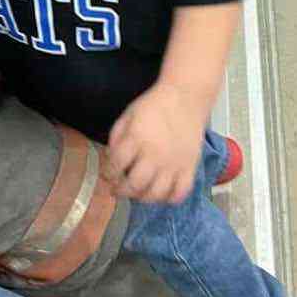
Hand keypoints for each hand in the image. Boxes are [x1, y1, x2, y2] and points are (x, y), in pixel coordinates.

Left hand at [108, 83, 204, 202]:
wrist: (185, 98)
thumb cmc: (153, 106)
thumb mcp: (127, 115)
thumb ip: (116, 137)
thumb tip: (110, 159)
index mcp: (137, 138)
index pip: (116, 164)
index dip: (108, 172)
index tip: (107, 174)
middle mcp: (155, 154)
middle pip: (135, 185)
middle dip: (122, 190)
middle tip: (118, 189)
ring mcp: (174, 164)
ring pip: (156, 194)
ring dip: (142, 198)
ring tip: (137, 192)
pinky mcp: (190, 168)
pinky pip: (180, 193)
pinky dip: (169, 199)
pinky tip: (161, 192)